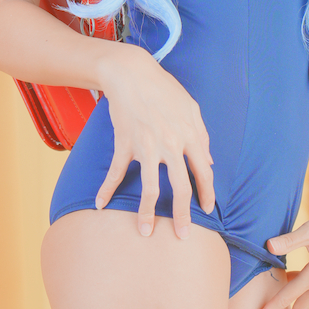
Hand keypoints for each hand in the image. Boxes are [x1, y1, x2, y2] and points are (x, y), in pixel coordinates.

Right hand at [95, 46, 215, 237]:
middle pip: (180, 188)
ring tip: (145, 231)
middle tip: (182, 235)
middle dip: (182, 216)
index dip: (207, 194)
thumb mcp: (192, 108)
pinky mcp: (125, 144)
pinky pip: (116, 172)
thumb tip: (208, 162)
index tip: (206, 210)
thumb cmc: (164, 89)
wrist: (131, 73)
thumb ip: (202, 136)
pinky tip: (100, 204)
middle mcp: (170, 145)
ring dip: (147, 213)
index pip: (203, 173)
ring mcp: (146, 146)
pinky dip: (106, 189)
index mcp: (190, 136)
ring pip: (149, 188)